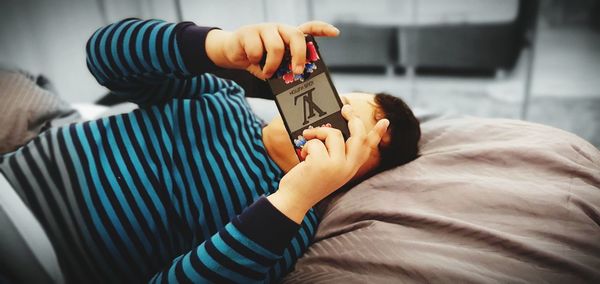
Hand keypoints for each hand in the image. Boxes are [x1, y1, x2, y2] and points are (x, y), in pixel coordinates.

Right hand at [205, 21, 339, 79]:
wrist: (233, 54)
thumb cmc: (259, 61)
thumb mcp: (275, 66)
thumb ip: (285, 69)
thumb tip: (296, 79)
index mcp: (288, 36)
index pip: (309, 28)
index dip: (323, 29)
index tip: (336, 33)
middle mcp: (279, 29)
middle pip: (296, 35)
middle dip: (299, 55)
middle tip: (297, 71)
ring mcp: (264, 28)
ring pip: (276, 46)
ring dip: (272, 65)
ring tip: (267, 72)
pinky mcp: (248, 32)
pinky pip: (257, 50)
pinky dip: (256, 61)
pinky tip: (252, 61)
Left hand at [268, 105, 388, 222]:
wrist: (294, 200)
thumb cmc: (307, 181)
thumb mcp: (328, 168)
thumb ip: (336, 152)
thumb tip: (334, 128)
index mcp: (351, 168)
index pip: (368, 148)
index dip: (378, 134)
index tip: (385, 121)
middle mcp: (348, 168)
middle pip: (358, 135)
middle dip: (353, 118)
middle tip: (344, 108)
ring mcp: (337, 166)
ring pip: (334, 134)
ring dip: (318, 133)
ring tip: (308, 141)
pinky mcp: (322, 164)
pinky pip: (316, 142)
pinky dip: (307, 145)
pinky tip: (303, 157)